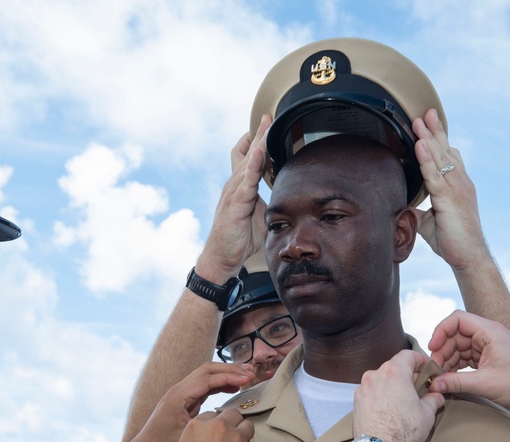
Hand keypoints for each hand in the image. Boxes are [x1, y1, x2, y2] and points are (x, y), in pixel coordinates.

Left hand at [130, 363, 253, 441]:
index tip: (247, 378)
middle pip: (207, 370)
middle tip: (250, 372)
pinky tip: (231, 388)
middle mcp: (178, 390)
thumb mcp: (187, 438)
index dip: (230, 376)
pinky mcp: (183, 401)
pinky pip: (204, 387)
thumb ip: (206, 425)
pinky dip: (219, 384)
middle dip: (230, 369)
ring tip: (245, 376)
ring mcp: (180, 394)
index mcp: (178, 396)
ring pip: (206, 376)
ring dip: (225, 375)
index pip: (208, 378)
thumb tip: (228, 417)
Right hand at [171, 408, 255, 441]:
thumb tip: (210, 435)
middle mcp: (218, 427)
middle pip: (233, 414)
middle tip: (229, 439)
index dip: (215, 426)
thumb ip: (199, 437)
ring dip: (243, 435)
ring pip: (247, 427)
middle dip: (232, 423)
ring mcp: (236, 439)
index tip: (216, 436)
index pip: (213, 415)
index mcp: (198, 425)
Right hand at [195, 115, 271, 282]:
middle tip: (269, 115)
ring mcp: (233, 192)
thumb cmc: (240, 238)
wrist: (223, 258)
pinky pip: (246, 180)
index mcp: (241, 186)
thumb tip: (287, 196)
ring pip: (248, 162)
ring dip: (258, 143)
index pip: (247, 157)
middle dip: (259, 133)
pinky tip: (261, 152)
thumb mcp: (259, 215)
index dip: (256, 140)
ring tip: (267, 125)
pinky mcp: (235, 203)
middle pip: (248, 152)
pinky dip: (254, 165)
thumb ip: (269, 201)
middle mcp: (234, 185)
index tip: (267, 124)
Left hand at [354, 350, 443, 441]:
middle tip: (419, 388)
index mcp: (394, 372)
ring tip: (403, 402)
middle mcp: (375, 375)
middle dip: (407, 375)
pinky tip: (389, 410)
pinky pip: (372, 392)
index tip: (427, 369)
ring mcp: (363, 388)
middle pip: (394, 367)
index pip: (408, 355)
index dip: (420, 360)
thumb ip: (433, 399)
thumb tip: (436, 396)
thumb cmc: (403, 431)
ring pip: (381, 380)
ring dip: (393, 386)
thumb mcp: (427, 413)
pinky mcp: (356, 402)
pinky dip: (381, 396)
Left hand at [412, 109, 489, 271]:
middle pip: (445, 150)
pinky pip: (435, 174)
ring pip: (441, 158)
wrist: (469, 256)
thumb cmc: (453, 240)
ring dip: (429, 138)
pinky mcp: (450, 198)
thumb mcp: (431, 220)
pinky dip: (426, 158)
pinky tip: (419, 145)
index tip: (429, 122)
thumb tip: (404, 205)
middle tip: (426, 111)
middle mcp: (460, 182)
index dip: (438, 139)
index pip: (447, 156)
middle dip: (434, 130)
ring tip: (418, 120)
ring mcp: (457, 188)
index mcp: (457, 184)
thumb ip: (419, 209)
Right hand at [427, 310, 509, 412]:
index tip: (432, 349)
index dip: (441, 331)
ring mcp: (489, 345)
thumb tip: (434, 384)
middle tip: (435, 369)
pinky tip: (451, 378)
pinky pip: (467, 356)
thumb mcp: (485, 384)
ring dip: (449, 360)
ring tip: (441, 377)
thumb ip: (457, 382)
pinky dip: (457, 366)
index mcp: (490, 332)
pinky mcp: (489, 357)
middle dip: (443, 350)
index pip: (457, 319)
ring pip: (460, 346)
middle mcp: (489, 334)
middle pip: (456, 334)